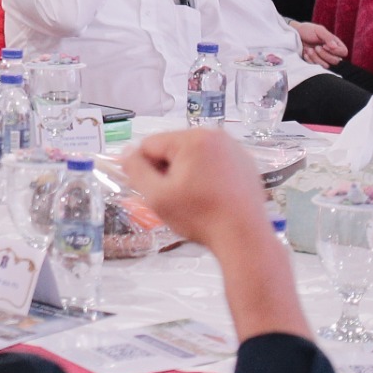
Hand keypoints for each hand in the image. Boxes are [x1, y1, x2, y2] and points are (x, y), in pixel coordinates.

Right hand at [124, 126, 278, 253]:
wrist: (244, 237)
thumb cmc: (199, 216)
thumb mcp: (157, 196)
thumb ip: (136, 170)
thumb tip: (126, 152)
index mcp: (192, 139)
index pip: (150, 145)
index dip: (145, 169)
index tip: (155, 192)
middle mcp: (216, 135)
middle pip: (173, 148)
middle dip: (168, 170)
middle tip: (176, 199)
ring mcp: (234, 148)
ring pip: (193, 155)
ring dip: (187, 173)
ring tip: (196, 200)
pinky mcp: (245, 163)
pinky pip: (214, 162)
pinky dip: (207, 176)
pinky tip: (213, 197)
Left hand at [291, 19, 347, 66]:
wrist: (295, 35)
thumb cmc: (308, 30)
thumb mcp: (318, 30)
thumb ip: (328, 37)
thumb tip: (334, 47)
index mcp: (335, 44)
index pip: (343, 52)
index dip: (336, 51)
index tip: (325, 45)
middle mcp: (331, 52)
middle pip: (336, 61)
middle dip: (324, 55)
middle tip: (316, 47)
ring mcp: (323, 59)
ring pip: (326, 66)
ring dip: (316, 57)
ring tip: (309, 49)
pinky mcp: (315, 63)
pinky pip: (316, 67)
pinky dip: (310, 60)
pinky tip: (306, 53)